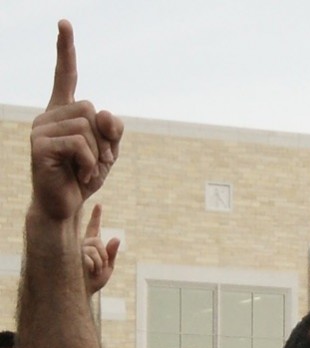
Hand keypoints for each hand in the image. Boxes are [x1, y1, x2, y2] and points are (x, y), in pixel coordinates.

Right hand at [29, 20, 122, 222]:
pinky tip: (82, 177)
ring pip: (86, 127)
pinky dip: (90, 164)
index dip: (65, 50)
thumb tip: (103, 113)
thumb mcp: (107, 152)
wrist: (64, 205)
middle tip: (97, 161)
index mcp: (63, 112)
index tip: (64, 23)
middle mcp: (48, 115)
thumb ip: (111, 131)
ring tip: (86, 171)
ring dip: (97, 154)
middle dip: (104, 138)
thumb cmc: (83, 178)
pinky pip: (80, 144)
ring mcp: (41, 129)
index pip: (64, 76)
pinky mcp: (40, 145)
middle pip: (90, 108)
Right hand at [81, 204, 120, 294]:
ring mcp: (76, 249)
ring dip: (99, 263)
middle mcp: (82, 244)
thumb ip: (111, 254)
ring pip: (95, 250)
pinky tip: (87, 271)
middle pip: (98, 242)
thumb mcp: (107, 268)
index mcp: (90, 245)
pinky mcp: (72, 255)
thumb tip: (117, 238)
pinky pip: (90, 256)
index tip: (98, 205)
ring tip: (92, 271)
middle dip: (104, 257)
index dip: (96, 217)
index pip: (94, 228)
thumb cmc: (93, 281)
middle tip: (99, 268)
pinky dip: (94, 266)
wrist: (81, 292)